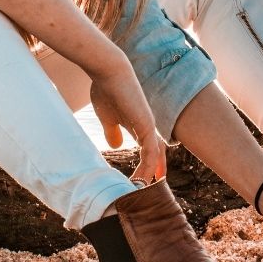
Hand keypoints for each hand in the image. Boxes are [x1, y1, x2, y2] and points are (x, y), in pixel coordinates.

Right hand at [89, 66, 166, 185]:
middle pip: (157, 152)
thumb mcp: (107, 116)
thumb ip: (112, 130)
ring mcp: (148, 125)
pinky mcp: (146, 125)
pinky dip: (148, 168)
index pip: (148, 147)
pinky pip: (150, 153)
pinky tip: (141, 181)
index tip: (142, 179)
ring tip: (142, 190)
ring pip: (155, 156)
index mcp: (138, 123)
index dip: (148, 163)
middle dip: (156, 170)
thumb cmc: (106, 89)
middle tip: (152, 188)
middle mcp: (146, 125)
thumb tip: (115, 145)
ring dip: (150, 174)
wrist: (109, 71)